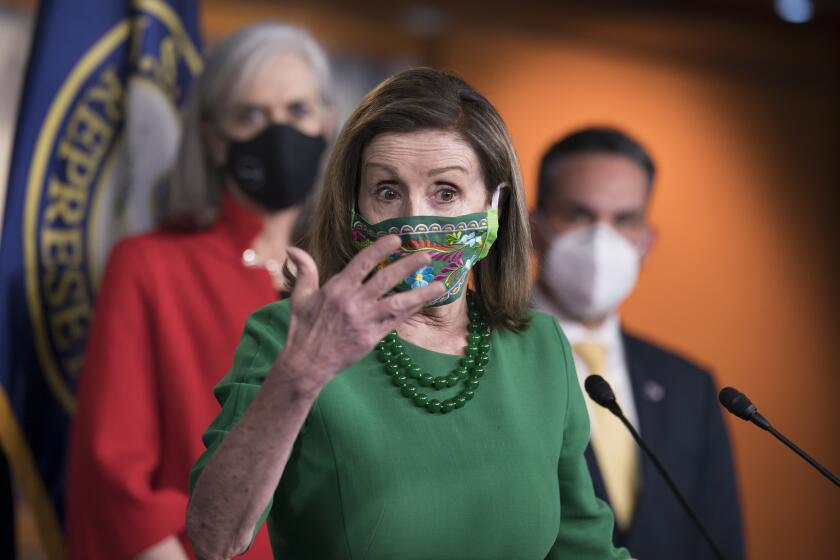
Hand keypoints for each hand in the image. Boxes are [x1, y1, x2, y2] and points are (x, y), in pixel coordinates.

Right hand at [279, 235, 443, 392]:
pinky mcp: (372, 337)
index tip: (397, 239)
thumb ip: (305, 271)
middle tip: (427, 255)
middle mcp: (353, 302)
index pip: (363, 262)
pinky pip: (397, 321)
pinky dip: (412, 311)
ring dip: (421, 292)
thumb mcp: (300, 297)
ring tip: (440, 284)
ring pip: (399, 302)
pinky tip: (425, 302)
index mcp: (337, 288)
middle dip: (409, 265)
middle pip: (386, 279)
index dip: (381, 249)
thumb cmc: (303, 329)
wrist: (306, 364)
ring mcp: (364, 320)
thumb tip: (293, 250)